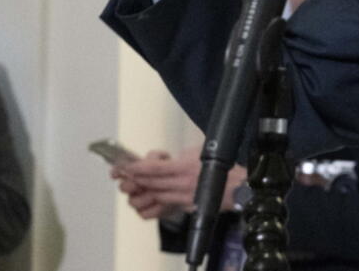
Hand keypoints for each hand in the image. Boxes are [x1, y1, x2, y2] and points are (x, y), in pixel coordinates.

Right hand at [112, 149, 176, 219]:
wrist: (181, 190)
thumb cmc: (169, 172)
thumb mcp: (165, 160)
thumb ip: (155, 157)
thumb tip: (148, 158)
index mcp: (134, 173)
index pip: (119, 171)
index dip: (116, 171)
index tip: (117, 173)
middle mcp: (132, 188)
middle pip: (123, 187)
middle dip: (131, 185)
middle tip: (140, 182)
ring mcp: (137, 201)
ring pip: (133, 202)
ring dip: (146, 197)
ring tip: (160, 191)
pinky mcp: (145, 213)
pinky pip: (144, 214)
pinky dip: (154, 209)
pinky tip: (165, 203)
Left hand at [115, 146, 246, 218]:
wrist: (237, 186)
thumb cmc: (220, 165)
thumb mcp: (200, 152)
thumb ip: (181, 155)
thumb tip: (166, 158)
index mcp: (184, 167)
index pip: (153, 168)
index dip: (137, 167)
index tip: (126, 165)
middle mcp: (181, 184)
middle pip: (150, 183)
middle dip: (134, 178)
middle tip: (122, 173)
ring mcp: (182, 197)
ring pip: (154, 195)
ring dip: (142, 190)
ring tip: (133, 184)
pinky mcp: (185, 206)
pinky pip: (163, 205)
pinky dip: (153, 201)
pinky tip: (149, 196)